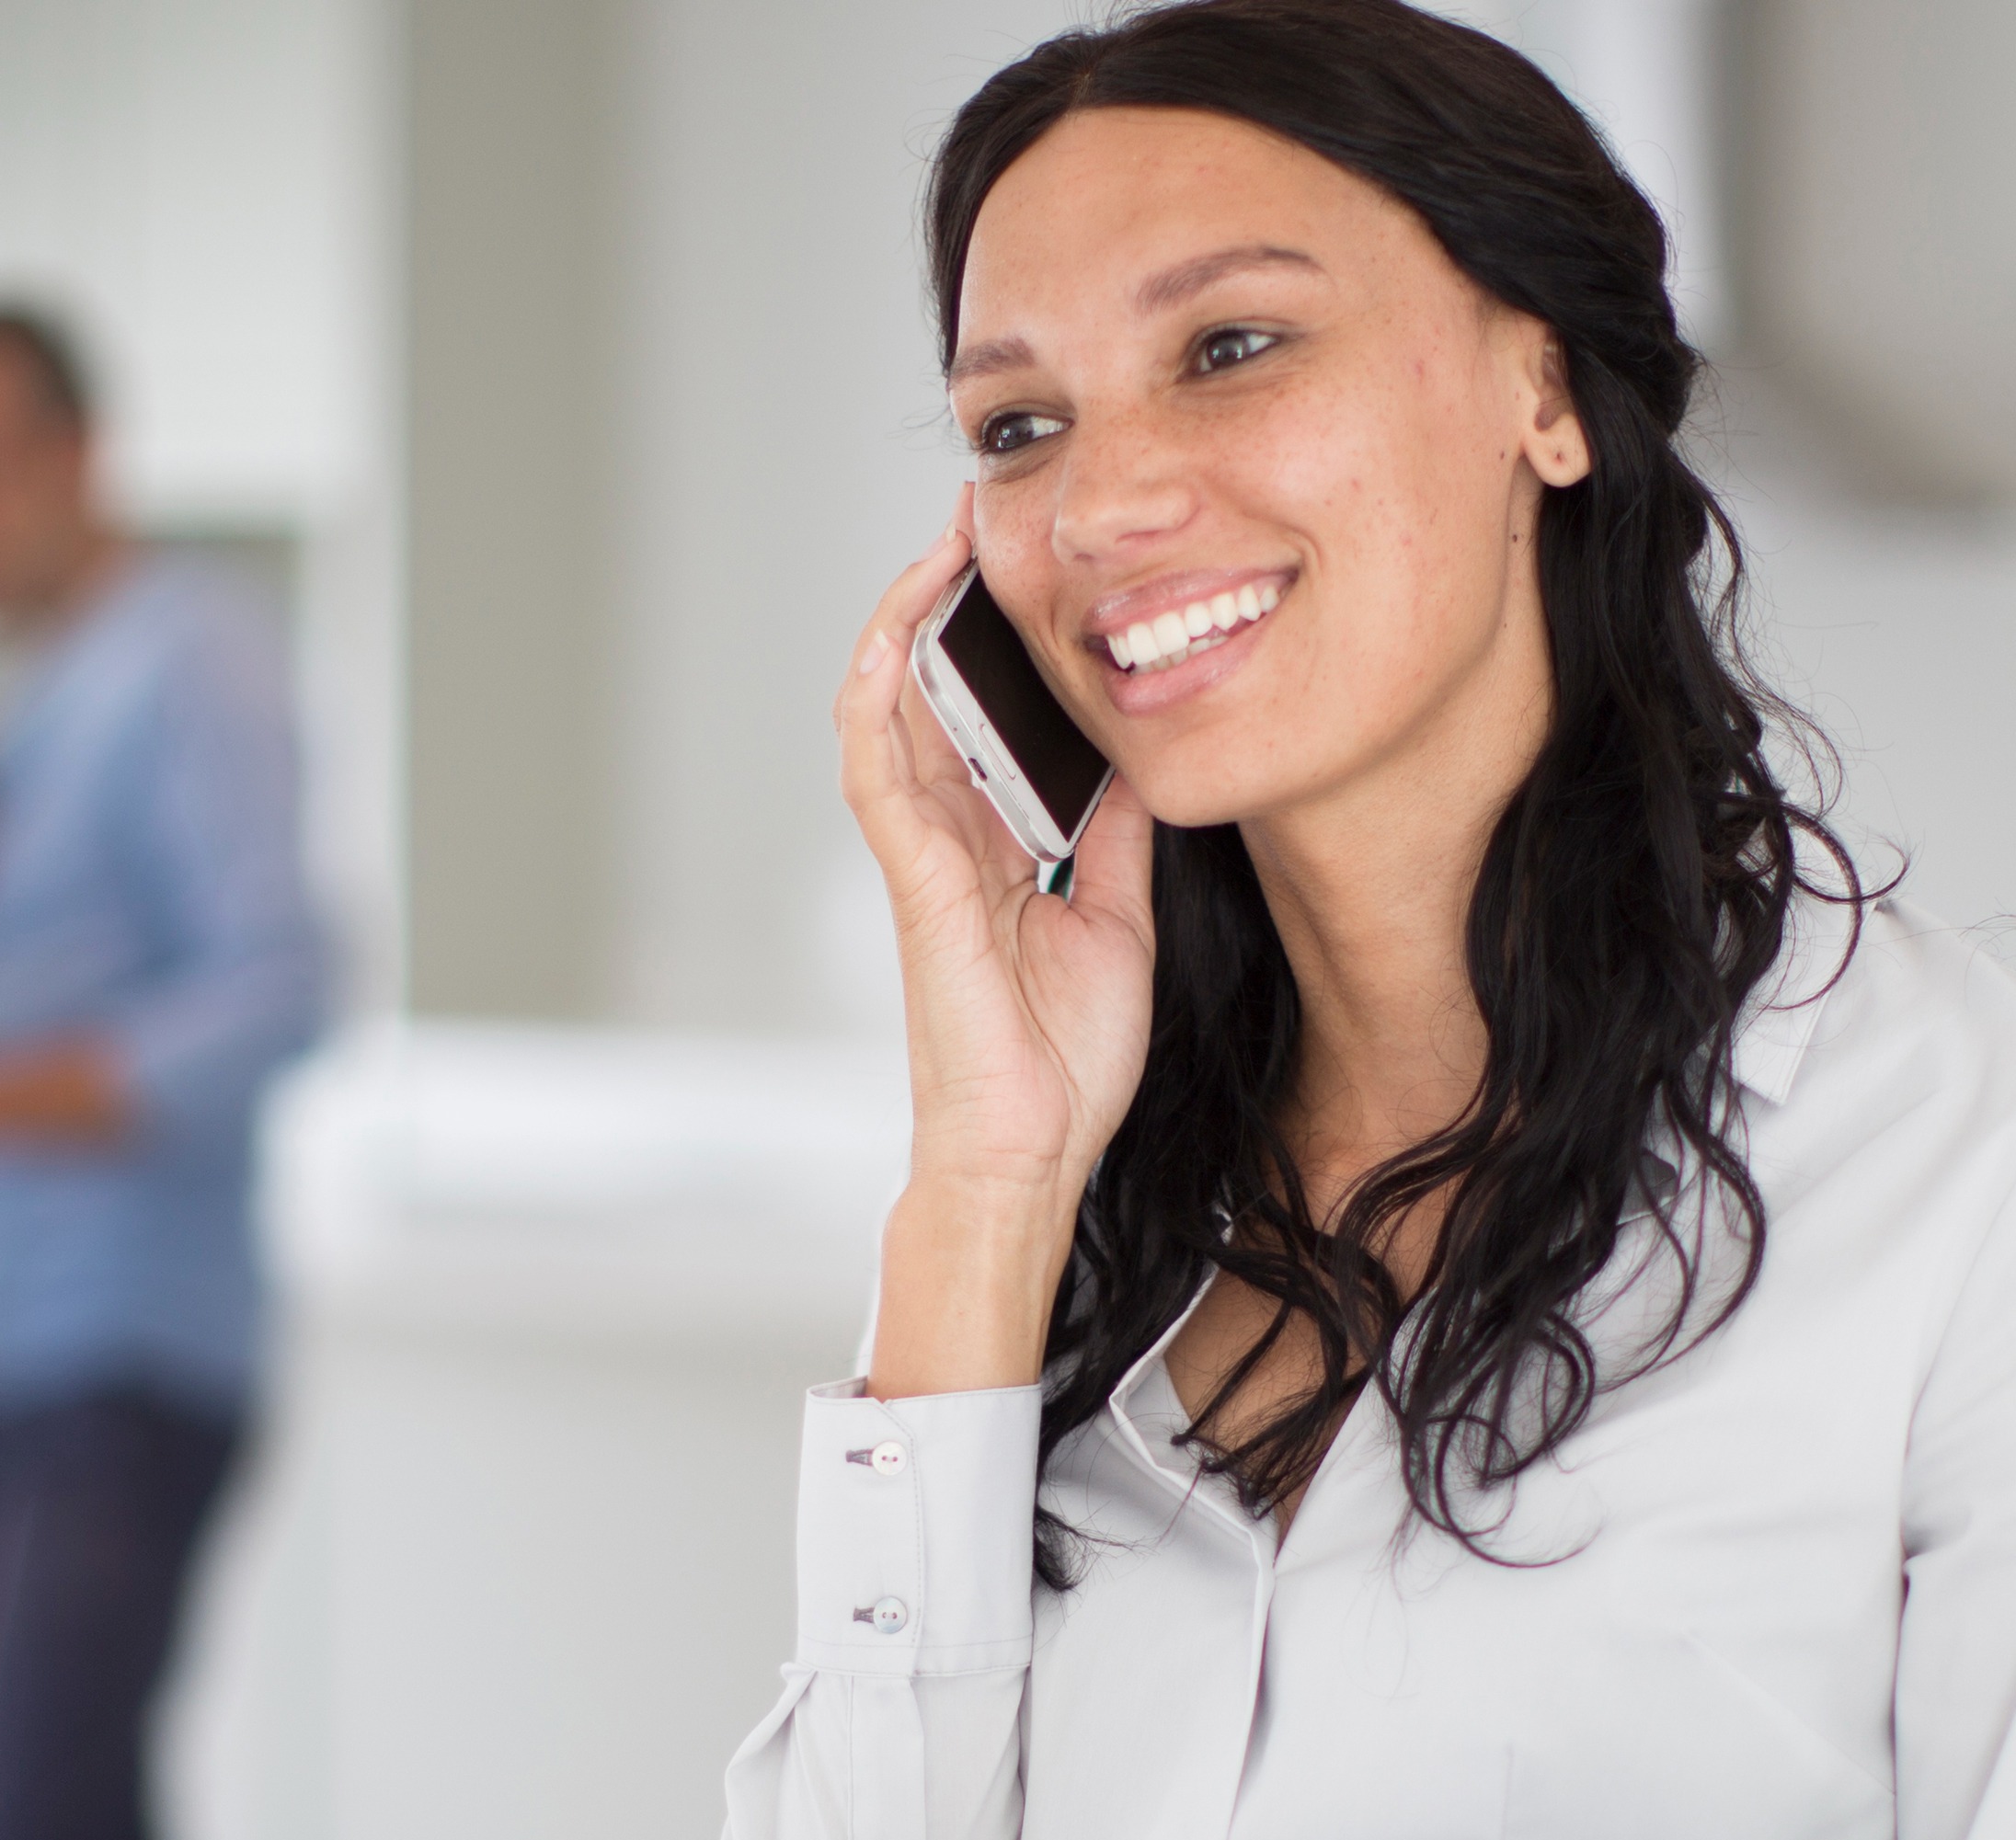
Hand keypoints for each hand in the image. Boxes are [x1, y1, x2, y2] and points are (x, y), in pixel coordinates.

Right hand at [840, 495, 1160, 1394]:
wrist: (1032, 1153)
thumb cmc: (1061, 1059)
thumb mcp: (1118, 915)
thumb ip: (1114, 836)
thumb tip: (1138, 759)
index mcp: (985, 844)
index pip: (973, 711)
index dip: (987, 633)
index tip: (1025, 558)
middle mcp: (942, 838)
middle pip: (924, 689)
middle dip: (944, 596)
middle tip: (981, 510)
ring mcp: (919, 858)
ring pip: (886, 709)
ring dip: (905, 619)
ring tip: (941, 540)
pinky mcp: (914, 885)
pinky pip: (877, 773)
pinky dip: (877, 698)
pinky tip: (893, 634)